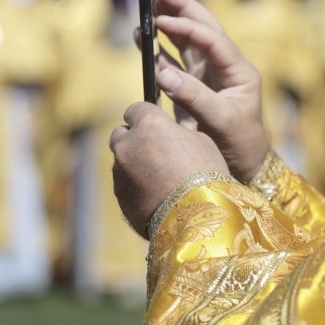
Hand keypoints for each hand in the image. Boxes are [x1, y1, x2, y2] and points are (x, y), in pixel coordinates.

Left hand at [110, 102, 228, 236]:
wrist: (196, 216)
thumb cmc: (206, 173)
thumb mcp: (200, 140)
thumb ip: (176, 131)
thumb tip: (170, 131)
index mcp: (150, 124)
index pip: (136, 108)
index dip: (147, 115)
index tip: (156, 123)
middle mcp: (128, 143)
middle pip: (121, 132)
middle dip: (135, 137)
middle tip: (155, 148)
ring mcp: (120, 169)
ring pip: (121, 158)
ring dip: (134, 161)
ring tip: (158, 175)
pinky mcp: (118, 193)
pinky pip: (123, 180)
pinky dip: (134, 182)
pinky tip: (155, 191)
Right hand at [152, 0, 269, 181]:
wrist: (246, 168)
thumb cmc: (241, 145)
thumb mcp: (222, 122)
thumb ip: (195, 98)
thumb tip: (164, 74)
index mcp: (239, 70)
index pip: (212, 39)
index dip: (187, 27)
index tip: (162, 19)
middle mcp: (226, 68)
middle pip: (202, 29)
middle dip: (180, 7)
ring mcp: (210, 77)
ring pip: (187, 42)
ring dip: (167, 24)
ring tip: (146, 7)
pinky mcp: (195, 89)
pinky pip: (175, 63)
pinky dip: (159, 50)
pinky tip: (144, 38)